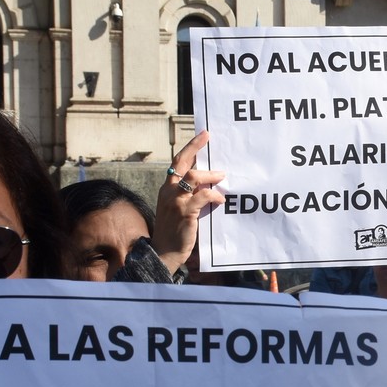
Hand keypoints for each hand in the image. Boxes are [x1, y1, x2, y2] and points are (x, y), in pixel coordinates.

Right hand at [155, 131, 225, 273]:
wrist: (164, 251)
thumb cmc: (174, 231)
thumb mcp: (179, 208)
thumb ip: (190, 195)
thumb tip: (210, 184)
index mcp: (167, 188)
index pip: (178, 162)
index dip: (190, 148)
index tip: (202, 135)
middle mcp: (169, 190)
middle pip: (182, 162)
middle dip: (195, 147)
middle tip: (207, 137)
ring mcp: (176, 200)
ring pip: (194, 177)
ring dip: (210, 175)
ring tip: (222, 177)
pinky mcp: (185, 212)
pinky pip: (203, 197)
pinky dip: (214, 196)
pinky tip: (220, 200)